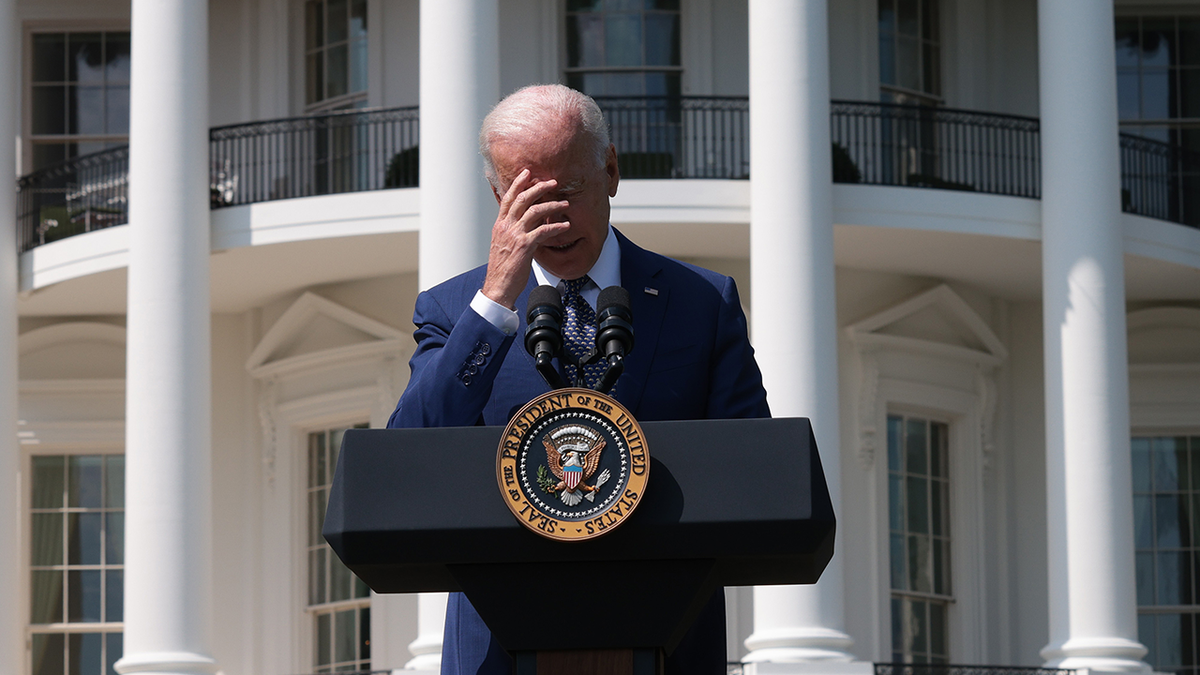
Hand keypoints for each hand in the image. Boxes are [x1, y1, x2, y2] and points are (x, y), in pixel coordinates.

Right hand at [481, 169, 569, 308]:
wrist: (497, 286)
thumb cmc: (502, 268)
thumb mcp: (503, 244)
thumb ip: (514, 231)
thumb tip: (528, 222)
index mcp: (500, 225)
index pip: (508, 198)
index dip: (518, 183)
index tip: (527, 173)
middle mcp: (506, 226)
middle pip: (522, 198)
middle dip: (539, 187)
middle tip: (552, 182)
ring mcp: (515, 235)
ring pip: (535, 211)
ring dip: (552, 205)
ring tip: (564, 204)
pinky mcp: (525, 246)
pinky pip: (543, 230)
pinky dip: (556, 226)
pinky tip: (565, 226)